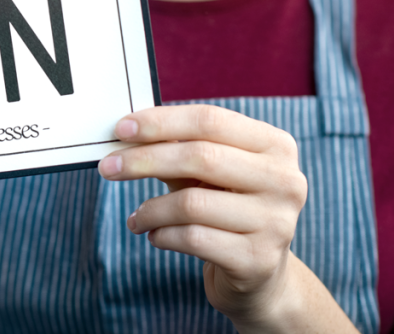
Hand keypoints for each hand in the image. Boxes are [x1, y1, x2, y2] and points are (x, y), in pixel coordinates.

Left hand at [97, 104, 356, 332]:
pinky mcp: (258, 260)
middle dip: (144, 160)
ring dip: (150, 209)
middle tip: (107, 168)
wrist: (259, 274)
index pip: (210, 120)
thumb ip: (178, 146)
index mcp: (275, 146)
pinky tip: (154, 235)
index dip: (161, 122)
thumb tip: (126, 131)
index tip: (121, 128)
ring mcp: (277, 222)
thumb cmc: (225, 207)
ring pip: (192, 203)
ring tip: (136, 217)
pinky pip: (193, 239)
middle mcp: (285, 180)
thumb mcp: (208, 172)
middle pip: (200, 156)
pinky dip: (162, 235)